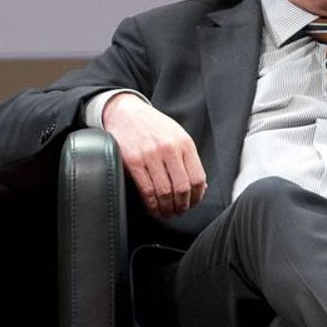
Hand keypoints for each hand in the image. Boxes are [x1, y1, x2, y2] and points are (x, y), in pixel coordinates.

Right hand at [101, 93, 206, 217]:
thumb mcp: (177, 136)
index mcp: (185, 144)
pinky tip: (153, 208)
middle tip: (179, 212)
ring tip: (167, 213)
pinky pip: (146, 190)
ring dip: (167, 208)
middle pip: (182, 187)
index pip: (197, 178)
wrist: (126, 112)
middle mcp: (169, 149)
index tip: (193, 204)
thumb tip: (201, 187)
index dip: (197, 196)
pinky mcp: (133, 161)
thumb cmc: (153, 127)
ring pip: (164, 191)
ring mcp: (151, 155)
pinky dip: (151, 204)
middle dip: (182, 206)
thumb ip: (189, 159)